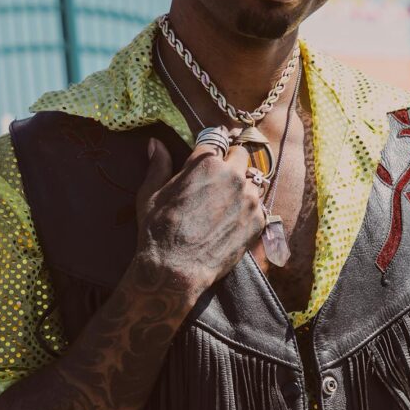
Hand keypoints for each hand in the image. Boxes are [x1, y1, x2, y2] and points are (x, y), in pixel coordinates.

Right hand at [135, 136, 266, 295]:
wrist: (175, 269)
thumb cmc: (158, 231)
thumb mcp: (150, 194)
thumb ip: (158, 164)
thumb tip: (155, 142)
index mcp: (206, 162)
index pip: (216, 140)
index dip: (210, 150)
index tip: (208, 158)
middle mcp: (232, 174)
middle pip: (240, 155)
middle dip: (230, 163)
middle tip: (218, 181)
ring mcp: (249, 197)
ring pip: (253, 180)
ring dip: (242, 187)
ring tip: (225, 205)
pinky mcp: (259, 220)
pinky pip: (259, 206)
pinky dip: (248, 211)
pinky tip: (231, 222)